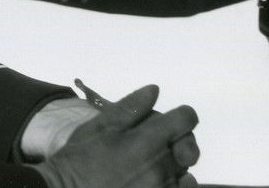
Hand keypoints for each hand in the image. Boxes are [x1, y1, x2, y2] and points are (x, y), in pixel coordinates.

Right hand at [31, 85, 200, 187]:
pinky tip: (151, 184)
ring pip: (186, 176)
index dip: (181, 116)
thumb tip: (154, 90)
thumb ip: (130, 107)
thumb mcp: (100, 126)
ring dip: (175, 170)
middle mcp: (160, 167)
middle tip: (159, 147)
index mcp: (148, 141)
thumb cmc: (80, 159)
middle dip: (177, 143)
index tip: (171, 122)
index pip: (186, 119)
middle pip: (189, 149)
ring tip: (153, 170)